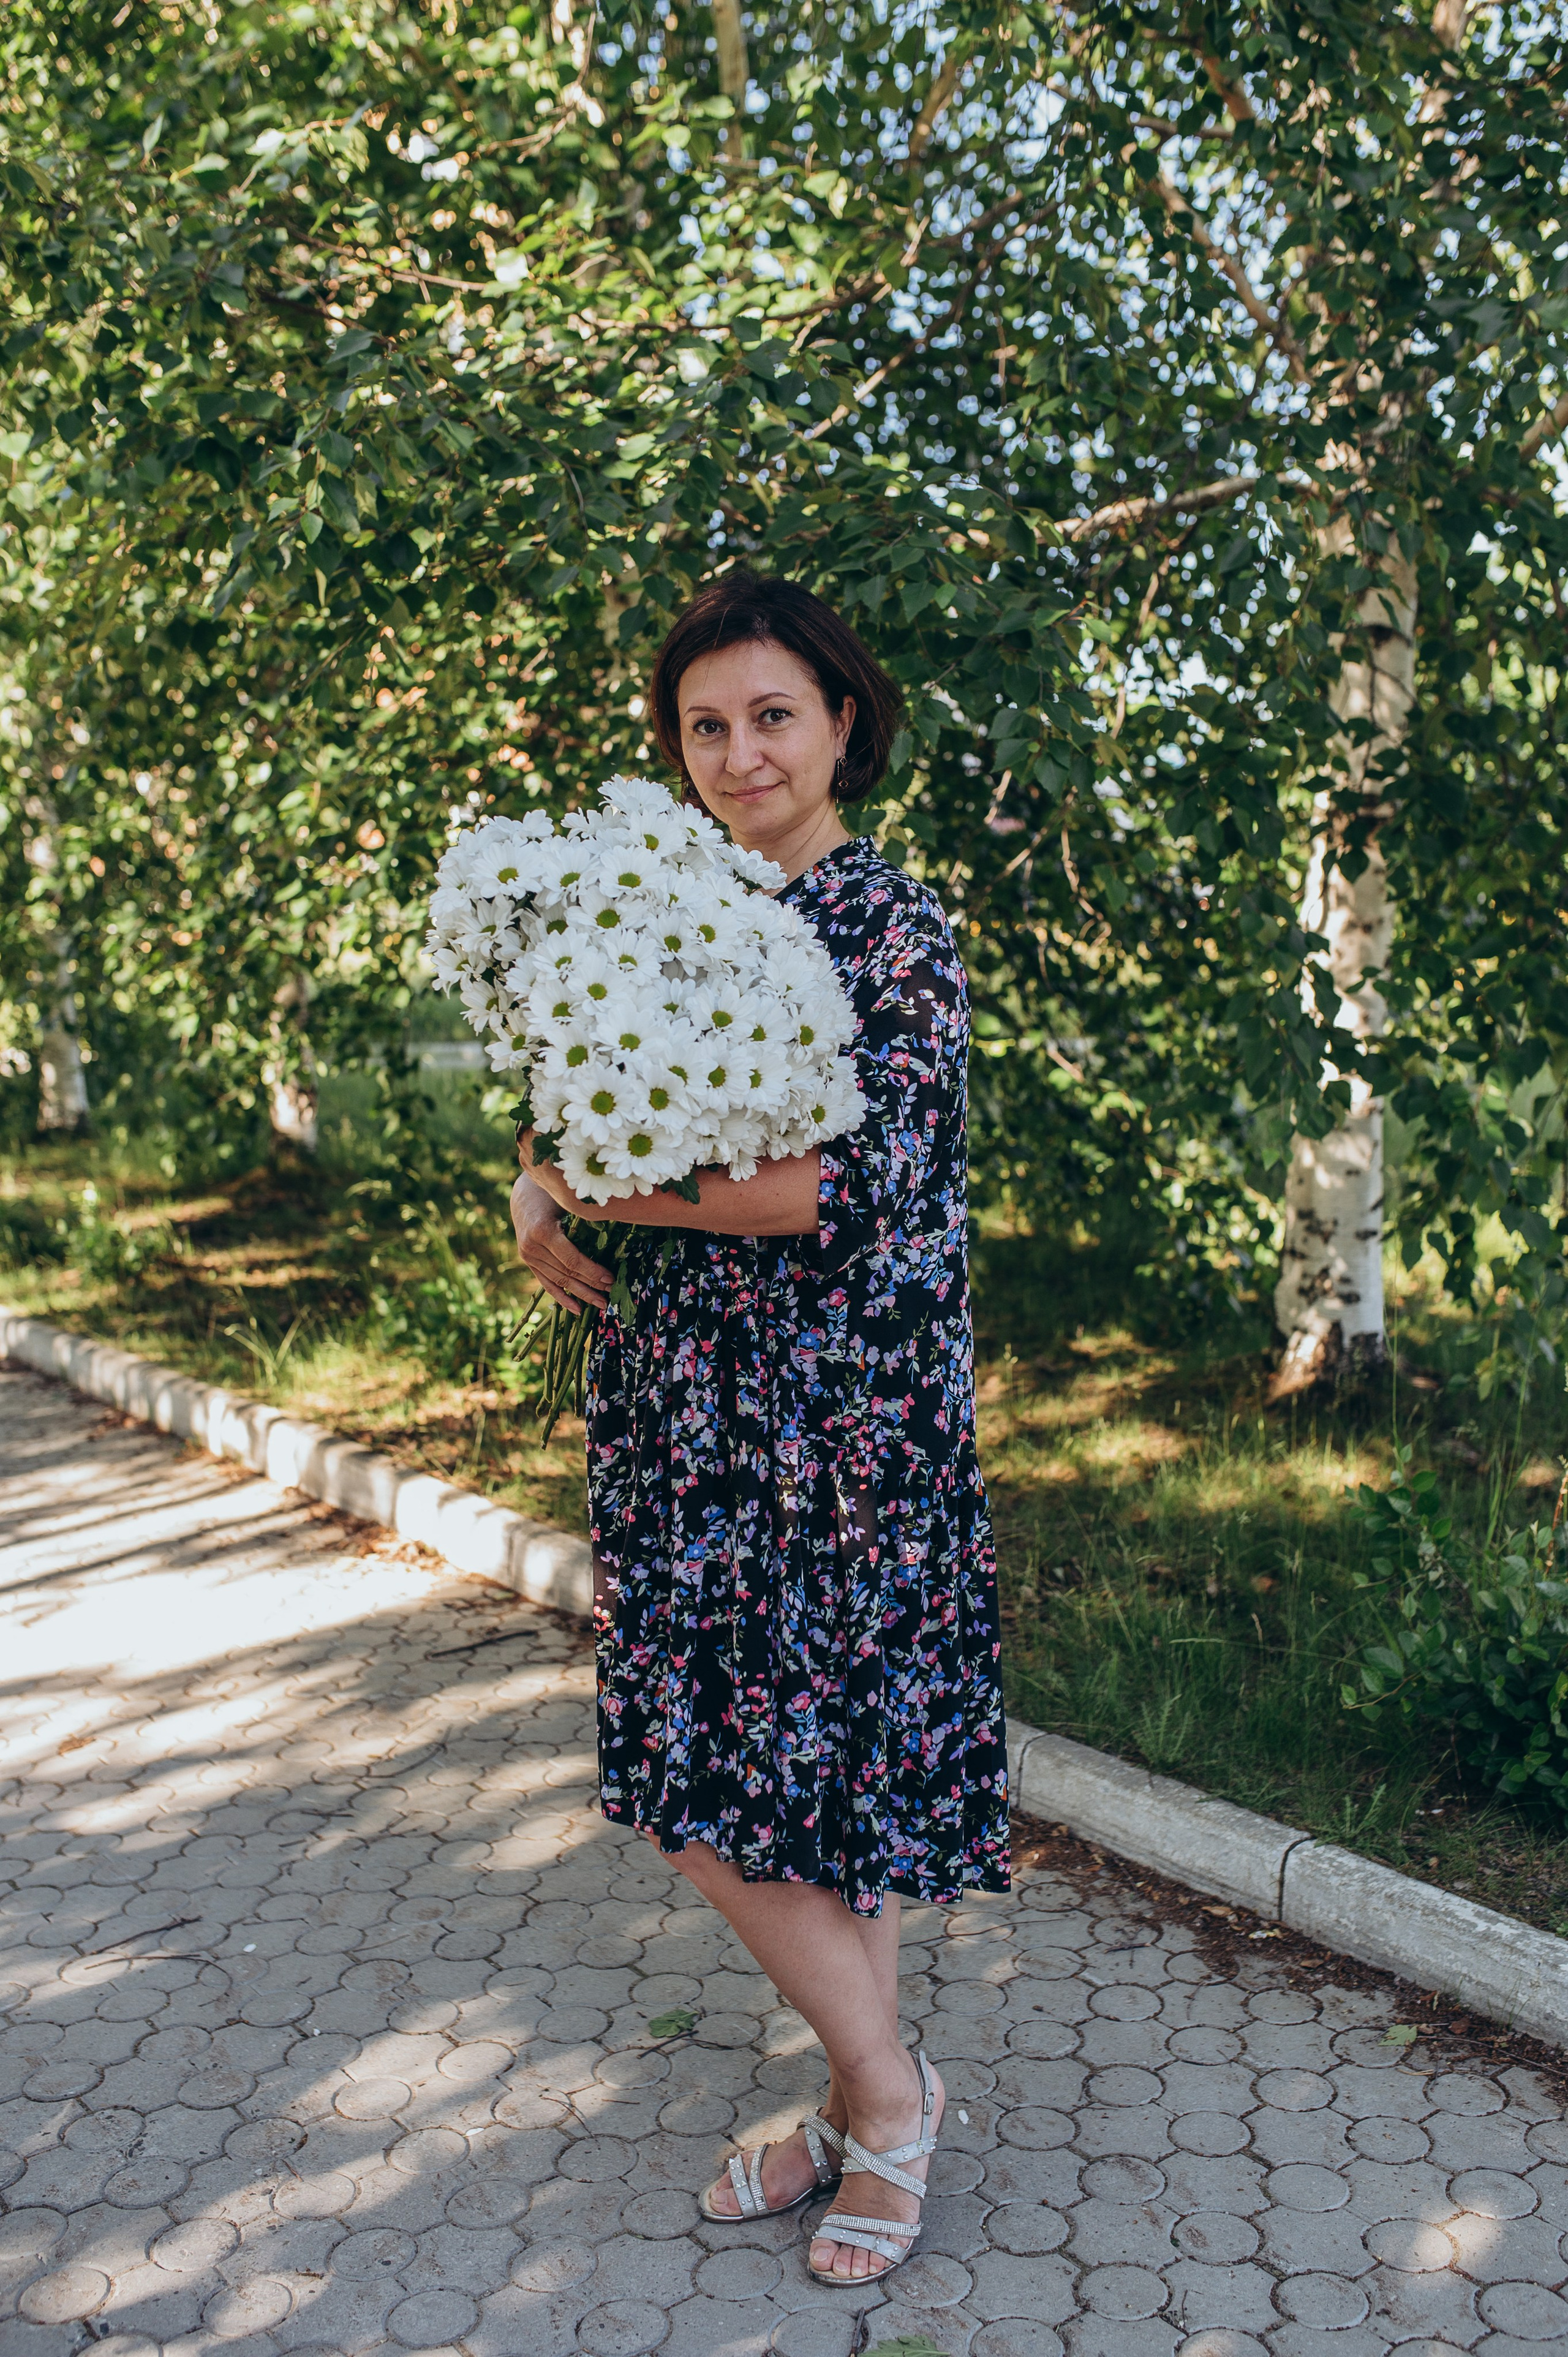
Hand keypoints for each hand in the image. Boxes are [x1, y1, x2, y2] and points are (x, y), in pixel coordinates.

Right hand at [510, 1171, 611, 1313]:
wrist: (523, 1192)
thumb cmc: (552, 1191)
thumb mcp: (568, 1201)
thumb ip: (585, 1220)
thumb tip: (615, 1238)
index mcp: (543, 1230)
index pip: (571, 1260)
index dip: (592, 1272)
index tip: (611, 1279)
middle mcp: (531, 1247)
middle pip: (567, 1273)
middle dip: (591, 1285)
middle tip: (612, 1294)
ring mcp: (527, 1256)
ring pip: (558, 1280)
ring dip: (581, 1294)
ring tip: (600, 1304)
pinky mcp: (527, 1261)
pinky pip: (546, 1283)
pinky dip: (561, 1297)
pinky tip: (576, 1309)